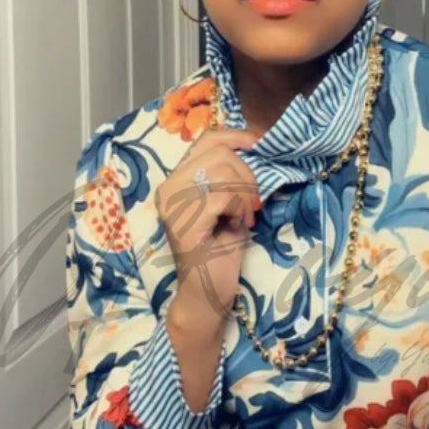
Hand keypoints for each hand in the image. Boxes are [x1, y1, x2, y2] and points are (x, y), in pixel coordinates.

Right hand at [156, 126, 261, 321]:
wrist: (208, 292)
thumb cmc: (220, 249)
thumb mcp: (227, 202)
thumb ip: (229, 175)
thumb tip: (252, 144)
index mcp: (175, 180)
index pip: (206, 140)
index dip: (237, 137)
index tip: (260, 144)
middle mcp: (168, 188)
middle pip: (219, 152)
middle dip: (247, 174)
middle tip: (251, 202)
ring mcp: (173, 205)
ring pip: (223, 170)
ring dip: (245, 193)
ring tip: (243, 215)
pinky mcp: (185, 222)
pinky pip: (224, 197)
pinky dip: (240, 209)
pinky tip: (238, 225)